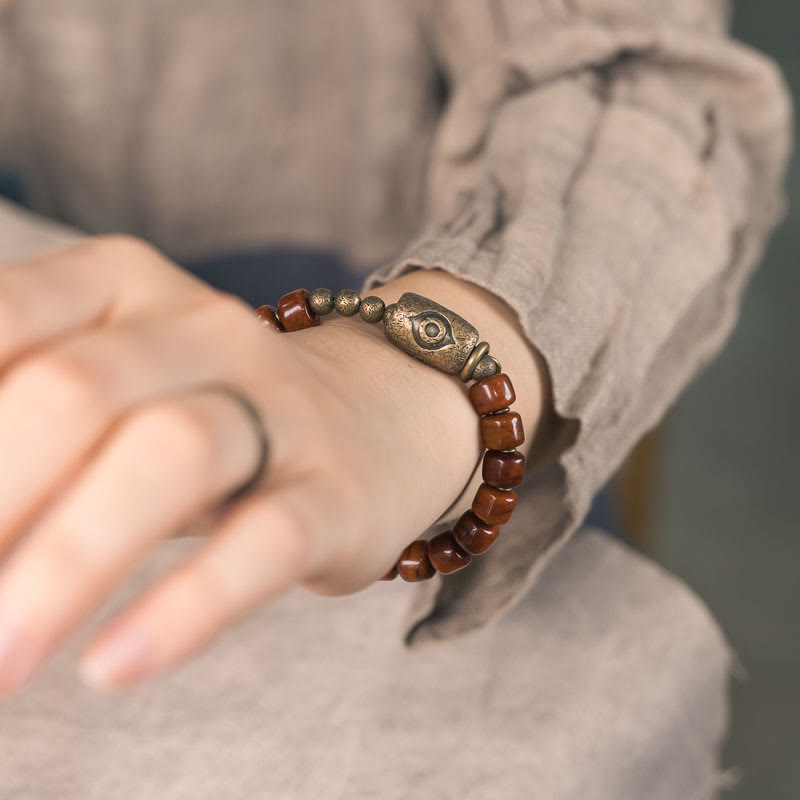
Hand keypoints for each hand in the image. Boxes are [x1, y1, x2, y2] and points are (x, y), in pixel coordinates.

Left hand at [0, 236, 496, 692]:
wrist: (375, 418)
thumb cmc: (208, 410)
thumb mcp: (107, 382)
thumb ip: (16, 412)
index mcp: (127, 285)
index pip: (6, 321)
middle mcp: (208, 331)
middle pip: (77, 392)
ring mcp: (280, 408)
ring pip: (172, 455)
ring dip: (67, 562)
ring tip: (0, 659)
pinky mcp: (333, 492)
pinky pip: (263, 542)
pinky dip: (185, 607)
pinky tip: (115, 665)